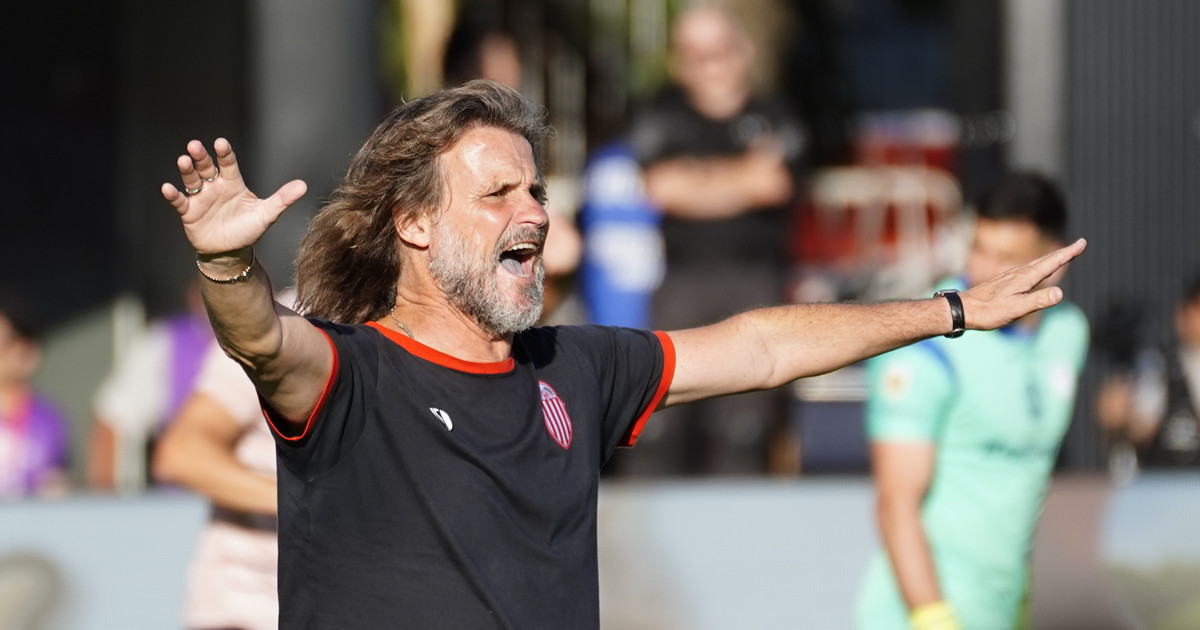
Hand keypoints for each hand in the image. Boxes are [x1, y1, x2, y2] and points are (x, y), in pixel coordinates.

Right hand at [162, 138, 307, 255]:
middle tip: (195, 146)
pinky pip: (179, 201)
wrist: (231, 251)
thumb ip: (283, 199)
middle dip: (201, 157)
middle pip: (206, 167)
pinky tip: (167, 188)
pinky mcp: (188, 212)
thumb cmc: (248, 229)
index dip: (224, 154)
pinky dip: (173, 195)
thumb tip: (304, 185)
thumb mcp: (267, 214)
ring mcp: (200, 198)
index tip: (220, 143)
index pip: (228, 164)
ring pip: (192, 180)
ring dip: (187, 170)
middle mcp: (215, 186)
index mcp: (233, 183)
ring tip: (183, 161)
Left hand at [960, 238, 1086, 329]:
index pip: (1051, 263)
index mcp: (1024, 278)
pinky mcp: (1003, 282)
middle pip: (1046, 260)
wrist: (962, 309)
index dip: (1068, 253)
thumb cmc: (988, 312)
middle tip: (1079, 244)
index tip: (1082, 242)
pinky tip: (1034, 271)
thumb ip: (1037, 301)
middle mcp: (1018, 273)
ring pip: (1036, 264)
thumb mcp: (1015, 309)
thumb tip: (1060, 293)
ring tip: (1062, 255)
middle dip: (1064, 253)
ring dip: (1052, 258)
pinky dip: (1038, 266)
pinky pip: (1027, 270)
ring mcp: (1010, 276)